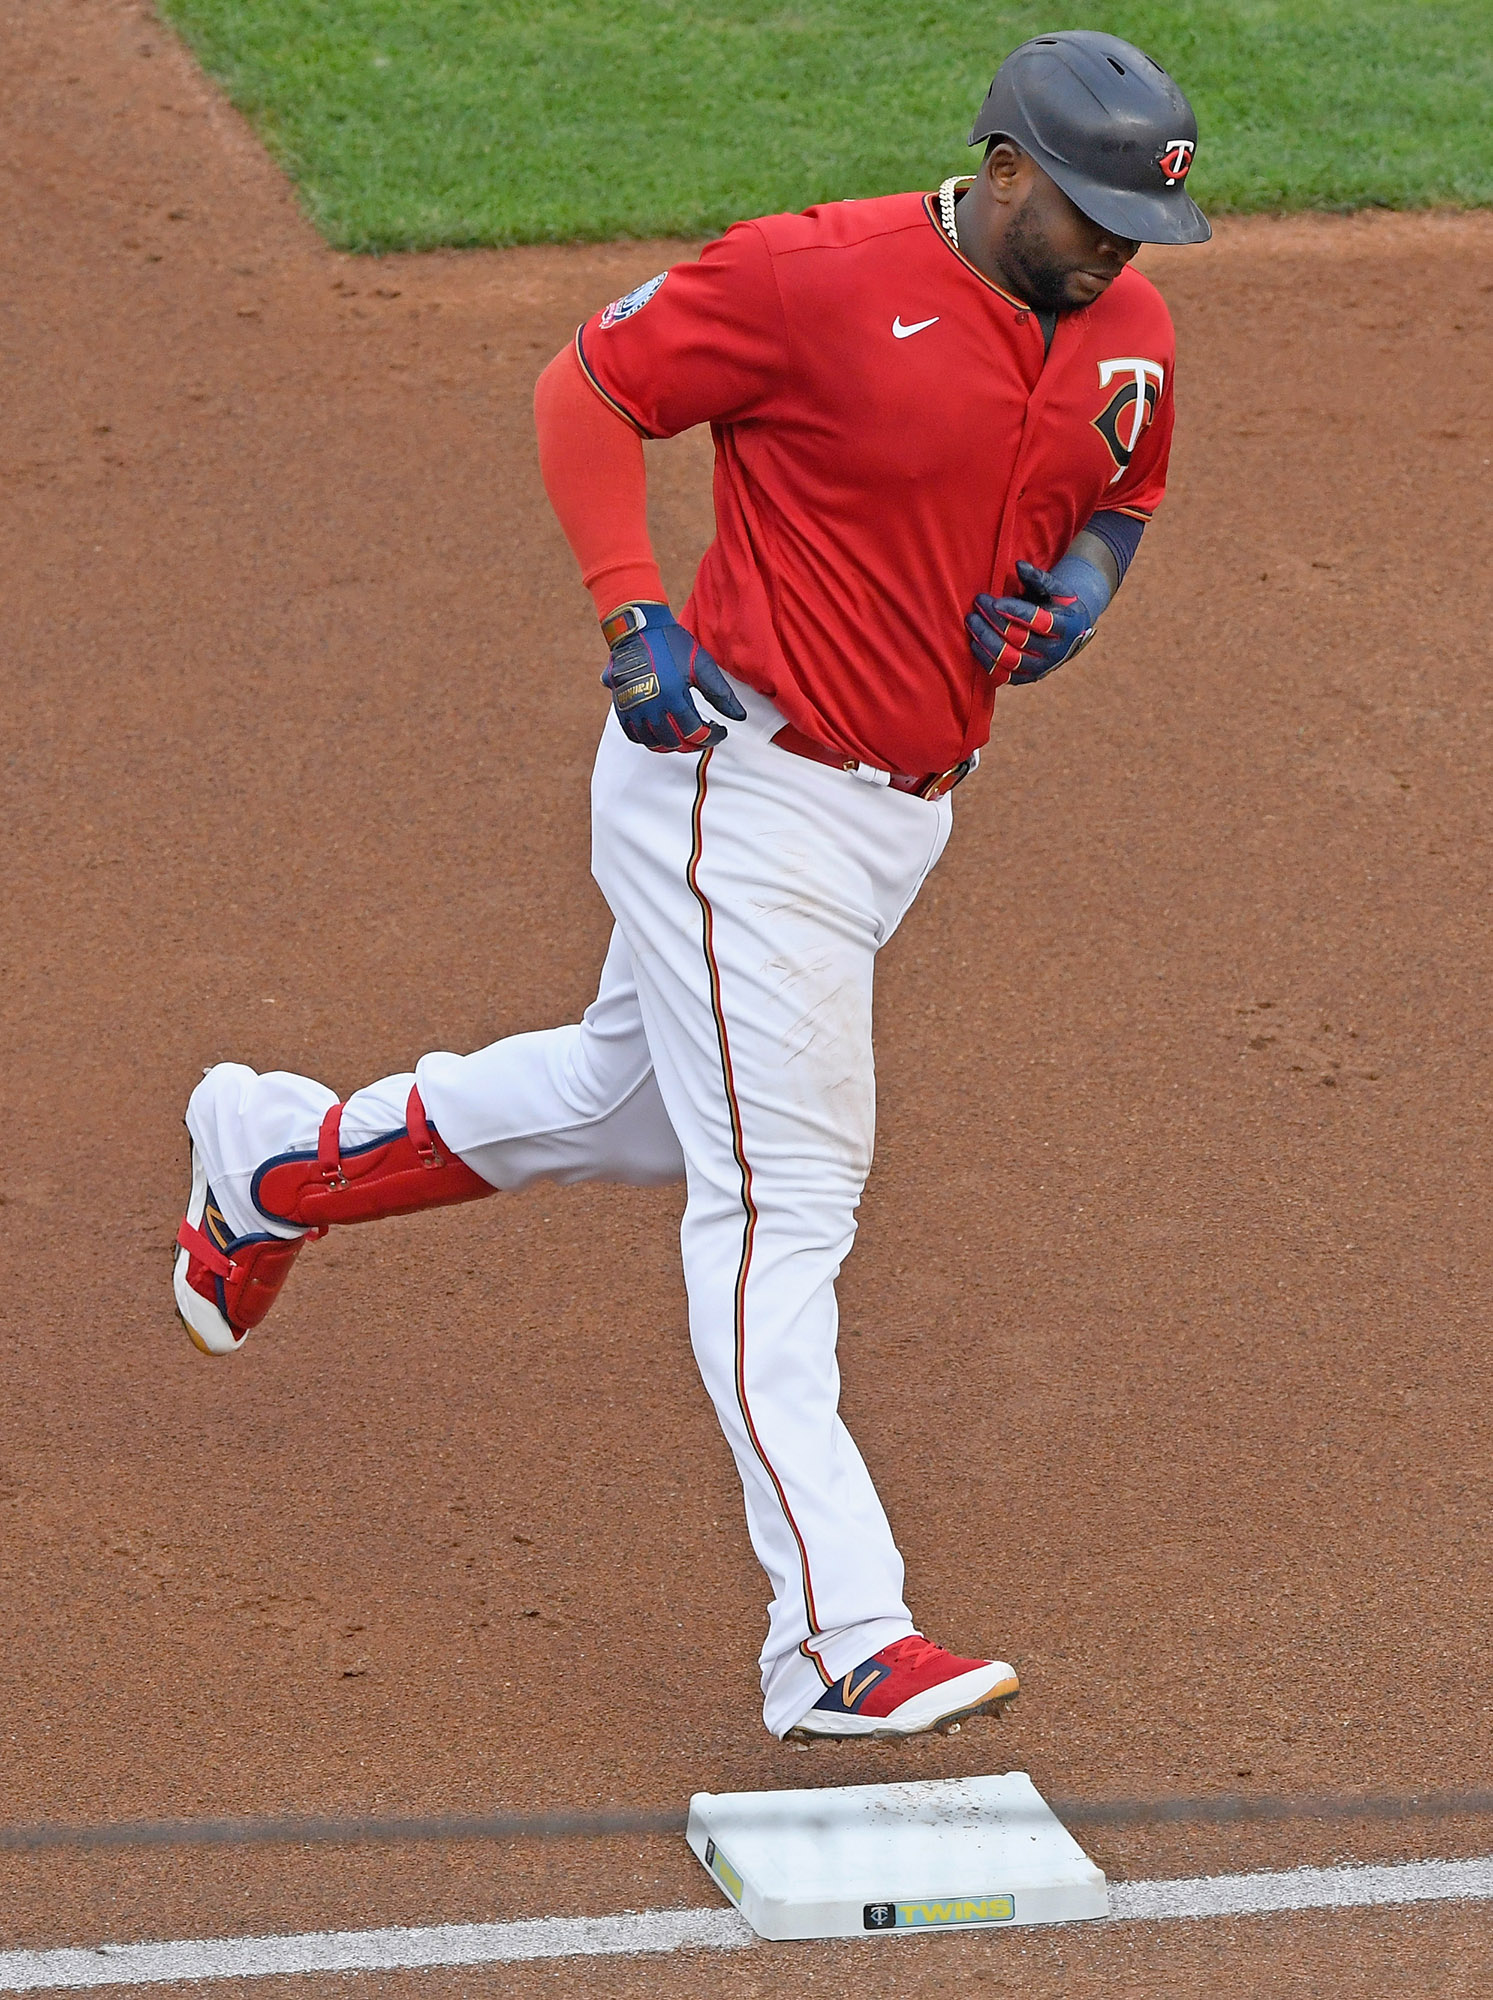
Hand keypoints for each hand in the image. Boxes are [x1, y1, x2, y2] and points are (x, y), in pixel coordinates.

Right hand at [600, 601, 746, 751]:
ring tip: (685, 736)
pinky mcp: (621, 707)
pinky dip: (650, 740)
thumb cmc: (670, 643)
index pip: (694, 733)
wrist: (637, 629)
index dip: (711, 737)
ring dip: (673, 745)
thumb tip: (739, 716)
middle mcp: (650, 706)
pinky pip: (634, 736)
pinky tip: (662, 733)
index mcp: (672, 695)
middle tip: (705, 736)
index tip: (719, 731)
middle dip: (694, 744)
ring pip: (654, 743)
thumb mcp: (701, 666)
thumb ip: (721, 694)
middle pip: (675, 742)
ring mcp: (633, 709)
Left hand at [966, 559, 1097, 684]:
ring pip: (1009, 659)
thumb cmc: (1057, 604)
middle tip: (978, 604)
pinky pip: (1003, 675)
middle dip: (994, 621)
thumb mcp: (1055, 588)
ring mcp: (1041, 668)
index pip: (1040, 622)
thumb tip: (1019, 565)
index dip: (1016, 612)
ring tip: (972, 621)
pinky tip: (974, 643)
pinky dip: (986, 661)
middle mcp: (1056, 652)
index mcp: (1067, 627)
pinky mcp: (1027, 678)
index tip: (994, 602)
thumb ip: (1038, 577)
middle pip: (1020, 640)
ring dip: (986, 640)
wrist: (1069, 632)